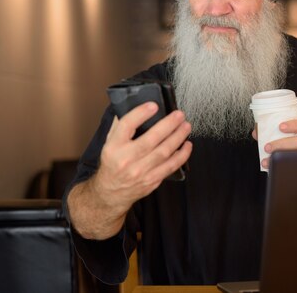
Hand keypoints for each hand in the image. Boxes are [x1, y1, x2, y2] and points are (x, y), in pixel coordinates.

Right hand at [68, 101, 191, 239]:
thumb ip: (120, 125)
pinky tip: (187, 145)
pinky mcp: (152, 180)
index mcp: (113, 147)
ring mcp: (140, 172)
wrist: (111, 192)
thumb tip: (134, 106)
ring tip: (186, 126)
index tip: (153, 105)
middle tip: (179, 115)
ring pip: (164, 152)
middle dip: (168, 125)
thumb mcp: (109, 143)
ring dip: (178, 137)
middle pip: (151, 139)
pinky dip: (181, 155)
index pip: (127, 126)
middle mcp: (126, 159)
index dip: (140, 114)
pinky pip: (170, 166)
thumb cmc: (112, 163)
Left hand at [251, 119, 296, 168]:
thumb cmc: (291, 142)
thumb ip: (270, 131)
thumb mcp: (284, 134)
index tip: (280, 127)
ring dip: (280, 157)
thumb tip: (256, 132)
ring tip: (267, 159)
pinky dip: (281, 167)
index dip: (294, 125)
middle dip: (282, 144)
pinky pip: (295, 168)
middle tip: (268, 147)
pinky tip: (272, 167)